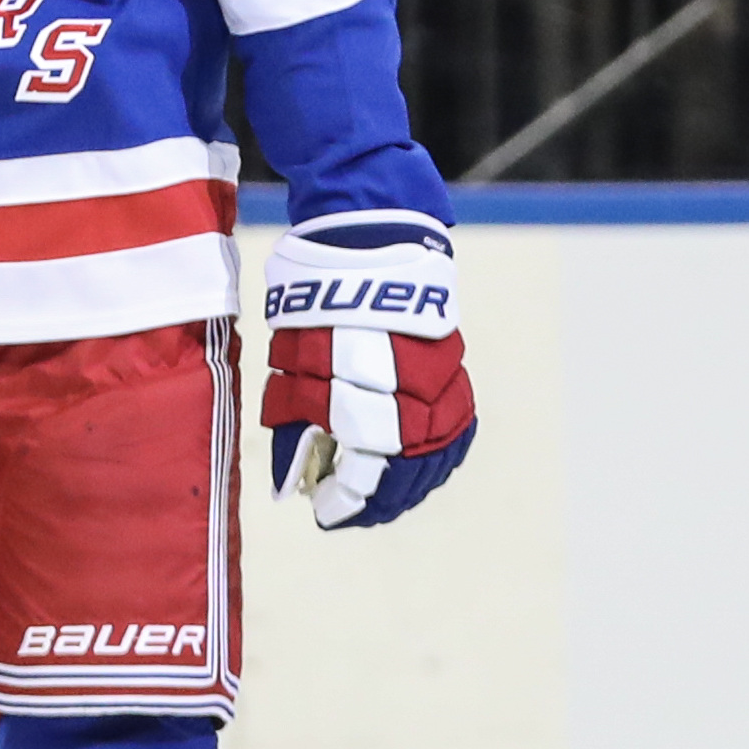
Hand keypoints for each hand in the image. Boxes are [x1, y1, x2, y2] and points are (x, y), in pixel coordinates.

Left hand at [258, 213, 475, 530]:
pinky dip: (437, 454)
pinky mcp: (454, 366)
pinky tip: (417, 468)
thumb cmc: (317, 299)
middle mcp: (414, 392)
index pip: (365, 472)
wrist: (370, 234)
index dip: (343, 500)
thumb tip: (293, 482)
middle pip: (404, 471)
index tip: (323, 513)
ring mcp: (442, 379)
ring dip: (410, 485)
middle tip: (348, 510)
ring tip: (382, 500)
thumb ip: (297, 423)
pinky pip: (455, 426)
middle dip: (376, 500)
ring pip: (436, 453)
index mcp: (367, 394)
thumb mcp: (292, 361)